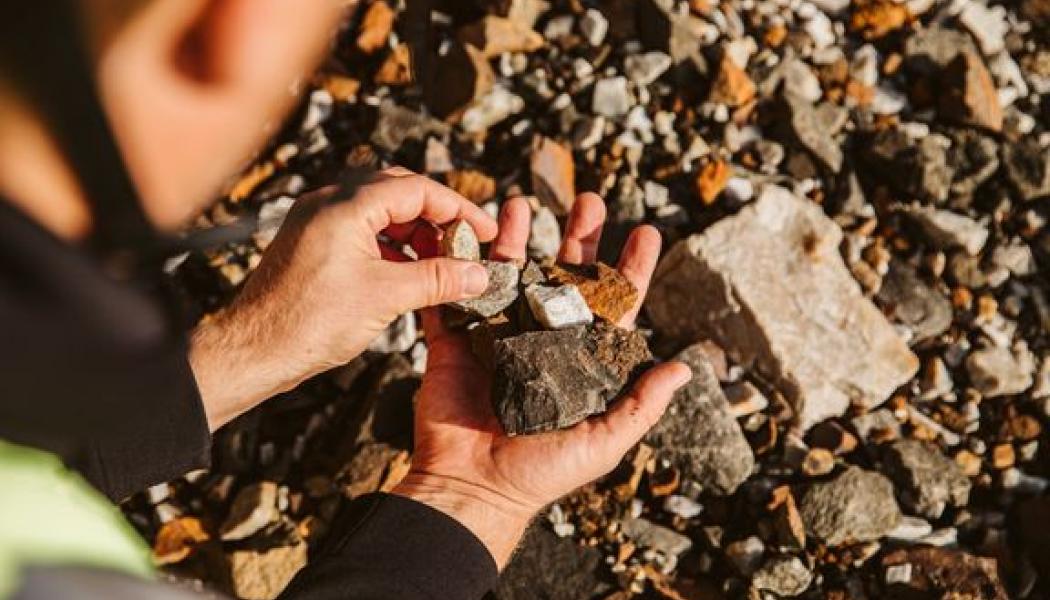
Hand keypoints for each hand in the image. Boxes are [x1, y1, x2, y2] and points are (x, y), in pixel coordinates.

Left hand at [189, 168, 497, 430]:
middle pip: (398, 192)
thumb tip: (478, 274)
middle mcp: (328, 204)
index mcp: (346, 205)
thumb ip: (437, 279)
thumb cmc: (308, 322)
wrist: (253, 351)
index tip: (484, 231)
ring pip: (379, 213)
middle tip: (465, 243)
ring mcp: (316, 223)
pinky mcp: (311, 245)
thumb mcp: (386, 297)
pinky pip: (361, 232)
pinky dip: (391, 247)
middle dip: (437, 216)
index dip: (458, 209)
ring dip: (414, 233)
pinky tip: (409, 273)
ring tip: (442, 262)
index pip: (417, 189)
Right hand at [393, 193, 690, 566]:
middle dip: (578, 238)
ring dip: (515, 236)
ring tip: (519, 200)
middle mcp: (541, 341)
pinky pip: (457, 295)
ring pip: (510, 274)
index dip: (631, 268)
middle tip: (589, 200)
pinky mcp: (455, 342)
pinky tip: (463, 230)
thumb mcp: (603, 442)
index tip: (647, 232)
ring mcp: (497, 337)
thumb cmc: (542, 472)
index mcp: (580, 361)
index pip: (614, 306)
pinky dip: (458, 262)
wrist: (471, 487)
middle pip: (564, 278)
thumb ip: (640, 405)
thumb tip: (684, 368)